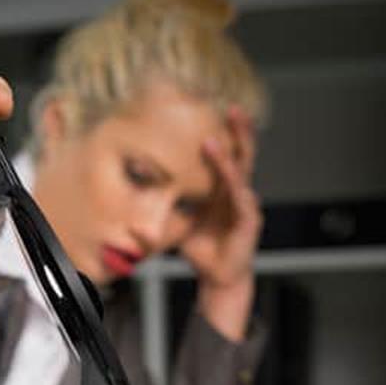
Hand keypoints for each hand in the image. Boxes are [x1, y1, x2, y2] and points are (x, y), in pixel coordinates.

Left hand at [179, 106, 262, 340]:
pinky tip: (237, 186)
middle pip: (243, 154)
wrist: (219, 278)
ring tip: (213, 143)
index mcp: (223, 187)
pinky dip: (240, 194)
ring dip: (228, 160)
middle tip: (232, 107)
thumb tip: (135, 183)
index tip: (212, 106)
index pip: (227, 152)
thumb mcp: (177, 220)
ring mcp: (246, 206)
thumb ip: (162, 202)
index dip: (223, 130)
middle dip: (239, 131)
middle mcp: (238, 191)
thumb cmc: (201, 247)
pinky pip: (245, 206)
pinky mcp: (249, 225)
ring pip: (241, 177)